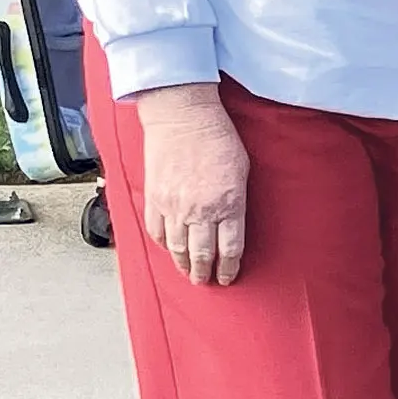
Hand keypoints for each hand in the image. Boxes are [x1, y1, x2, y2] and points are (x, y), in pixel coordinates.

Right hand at [133, 83, 249, 286]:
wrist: (182, 116)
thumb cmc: (217, 137)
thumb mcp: (242, 170)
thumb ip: (237, 200)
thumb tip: (233, 224)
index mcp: (228, 204)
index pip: (230, 249)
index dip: (228, 269)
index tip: (228, 278)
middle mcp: (200, 210)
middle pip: (202, 255)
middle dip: (204, 274)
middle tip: (206, 282)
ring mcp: (174, 206)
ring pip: (177, 249)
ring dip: (183, 265)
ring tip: (188, 273)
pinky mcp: (154, 198)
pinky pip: (157, 231)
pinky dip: (163, 245)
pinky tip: (169, 250)